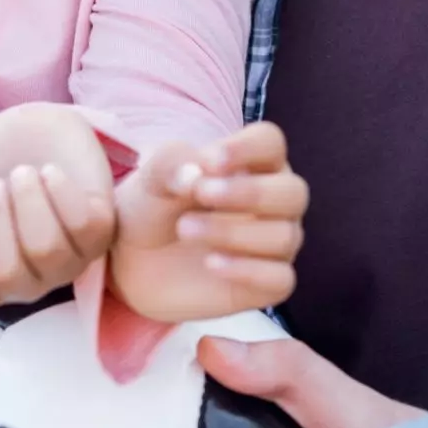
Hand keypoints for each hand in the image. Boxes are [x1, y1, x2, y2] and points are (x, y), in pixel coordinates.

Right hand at [0, 106, 120, 315]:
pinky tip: (50, 173)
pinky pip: (87, 226)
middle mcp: (24, 283)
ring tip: (21, 174)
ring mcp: (65, 262)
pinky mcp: (99, 234)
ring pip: (47, 250)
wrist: (22, 134)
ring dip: (29, 202)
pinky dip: (63, 193)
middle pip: (5, 272)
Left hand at [109, 123, 308, 319]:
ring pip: (284, 237)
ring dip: (234, 232)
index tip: (211, 161)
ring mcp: (274, 244)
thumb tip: (197, 172)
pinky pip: (281, 279)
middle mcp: (274, 202)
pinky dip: (249, 271)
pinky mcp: (266, 283)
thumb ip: (171, 164)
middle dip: (250, 192)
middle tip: (201, 193)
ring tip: (185, 230)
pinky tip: (211, 264)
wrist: (134, 262)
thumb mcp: (151, 180)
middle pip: (292, 191)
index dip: (248, 148)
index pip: (271, 143)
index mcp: (254, 163)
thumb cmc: (154, 208)